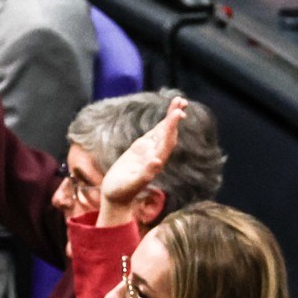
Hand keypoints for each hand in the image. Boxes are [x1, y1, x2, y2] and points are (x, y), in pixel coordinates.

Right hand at [97, 96, 184, 226]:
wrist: (116, 196)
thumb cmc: (122, 192)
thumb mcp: (132, 184)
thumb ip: (145, 174)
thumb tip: (157, 162)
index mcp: (155, 162)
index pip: (167, 141)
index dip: (172, 127)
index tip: (178, 113)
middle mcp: (155, 155)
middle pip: (168, 133)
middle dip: (175, 117)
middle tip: (182, 101)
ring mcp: (148, 151)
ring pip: (163, 131)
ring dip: (171, 117)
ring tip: (179, 102)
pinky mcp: (140, 149)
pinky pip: (154, 134)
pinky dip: (161, 124)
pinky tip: (168, 116)